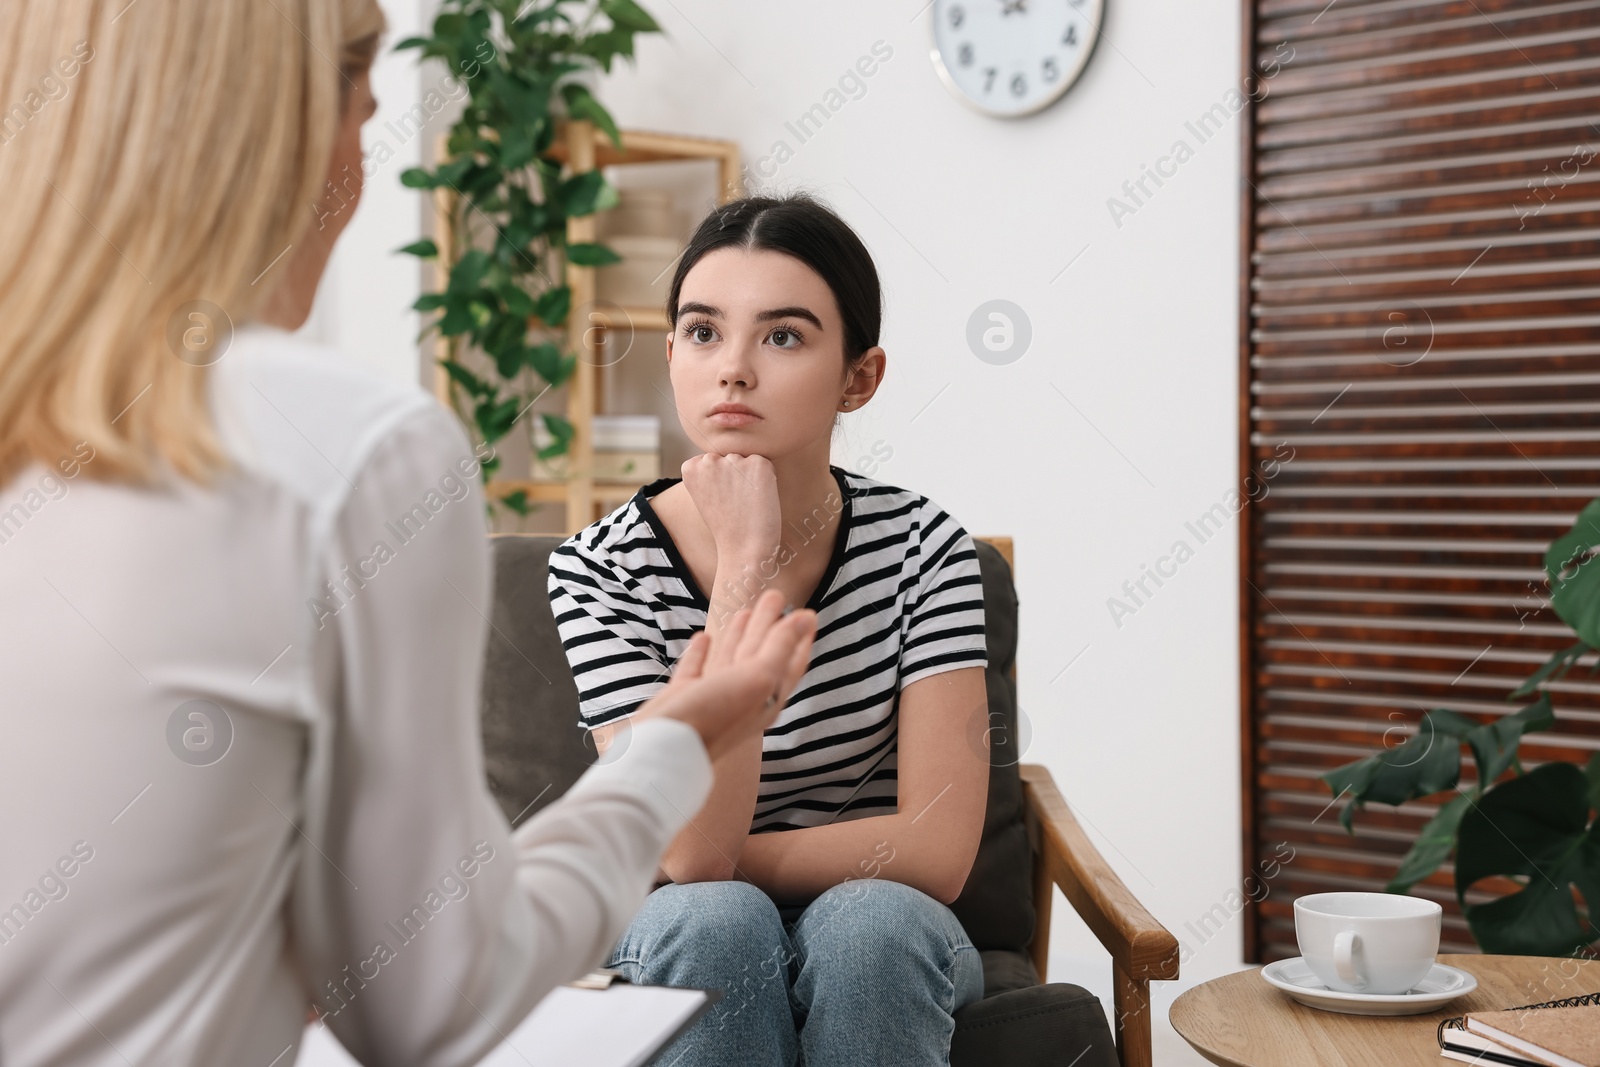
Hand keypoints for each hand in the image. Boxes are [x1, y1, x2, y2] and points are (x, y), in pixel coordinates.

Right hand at [633, 588, 815, 760]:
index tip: (808, 613)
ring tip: (746, 611)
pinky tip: (703, 637)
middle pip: (760, 655)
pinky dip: (702, 653)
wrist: (660, 749)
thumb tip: (807, 617)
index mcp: (766, 697)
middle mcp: (742, 699)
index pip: (791, 662)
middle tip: (774, 596)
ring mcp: (711, 698)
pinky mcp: (684, 698)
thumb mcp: (756, 678)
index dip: (800, 638)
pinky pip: (697, 670)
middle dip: (769, 626)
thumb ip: (780, 647)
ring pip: (730, 660)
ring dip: (739, 636)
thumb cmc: (713, 716)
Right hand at [680, 453, 781, 559]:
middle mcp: (709, 459)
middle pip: (731, 458)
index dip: (721, 480)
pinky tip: (758, 498)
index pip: (713, 460)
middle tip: (734, 503)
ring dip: (751, 477)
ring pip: (748, 460)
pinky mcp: (758, 464)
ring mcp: (734, 461)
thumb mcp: (704, 496)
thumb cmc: (726, 526)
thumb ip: (708, 473)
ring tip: (746, 503)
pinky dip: (767, 479)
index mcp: (691, 467)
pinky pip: (765, 464)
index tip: (720, 500)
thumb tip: (727, 456)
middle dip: (736, 476)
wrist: (743, 549)